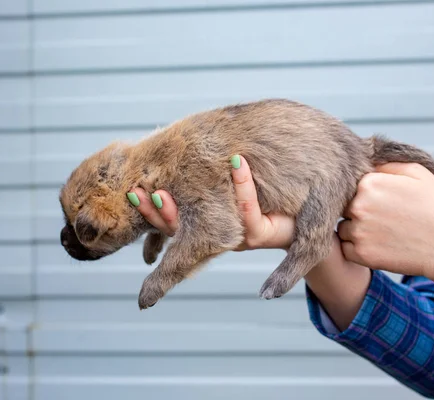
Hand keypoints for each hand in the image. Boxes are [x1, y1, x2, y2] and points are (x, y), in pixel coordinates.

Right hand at [129, 156, 294, 250]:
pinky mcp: (259, 235)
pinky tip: (238, 162)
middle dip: (165, 214)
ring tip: (189, 178)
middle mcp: (211, 236)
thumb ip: (194, 172)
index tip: (134, 191)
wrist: (299, 213)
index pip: (166, 220)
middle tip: (157, 193)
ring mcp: (235, 237)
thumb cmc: (257, 195)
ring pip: (212, 224)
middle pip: (180, 231)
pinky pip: (247, 211)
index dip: (149, 209)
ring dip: (197, 203)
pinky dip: (242, 184)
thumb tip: (164, 150)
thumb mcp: (219, 183)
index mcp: (197, 225)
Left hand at [337, 162, 433, 279]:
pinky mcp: (361, 254)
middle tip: (385, 219)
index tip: (383, 202)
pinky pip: (347, 249)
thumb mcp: (417, 172)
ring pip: (344, 228)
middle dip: (359, 211)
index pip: (351, 186)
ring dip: (357, 231)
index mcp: (369, 183)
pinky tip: (381, 246)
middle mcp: (359, 206)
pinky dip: (359, 249)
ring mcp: (358, 231)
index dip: (366, 194)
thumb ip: (386, 164)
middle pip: (345, 207)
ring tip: (384, 232)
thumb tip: (365, 163)